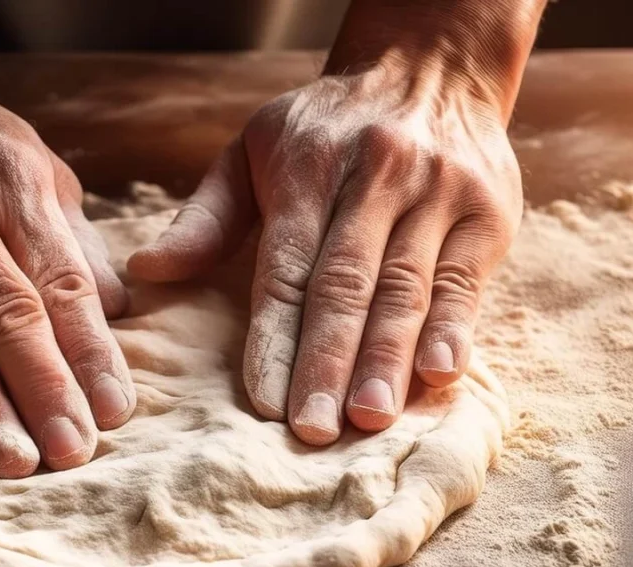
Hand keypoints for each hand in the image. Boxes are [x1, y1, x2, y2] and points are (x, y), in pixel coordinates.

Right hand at [0, 3, 134, 476]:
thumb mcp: (33, 170)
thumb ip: (72, 242)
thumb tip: (119, 311)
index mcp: (14, 184)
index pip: (61, 281)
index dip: (90, 351)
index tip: (113, 412)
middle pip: (5, 310)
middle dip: (43, 388)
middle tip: (71, 453)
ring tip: (13, 460)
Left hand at [129, 26, 527, 444]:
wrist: (431, 67)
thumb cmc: (325, 129)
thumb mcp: (252, 151)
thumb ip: (205, 217)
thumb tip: (146, 271)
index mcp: (307, 167)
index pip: (286, 268)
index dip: (274, 337)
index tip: (262, 400)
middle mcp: (374, 176)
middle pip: (346, 285)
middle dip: (327, 363)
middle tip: (313, 431)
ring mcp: (437, 192)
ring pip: (406, 288)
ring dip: (386, 360)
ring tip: (369, 420)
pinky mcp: (486, 212)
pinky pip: (466, 279)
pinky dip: (454, 329)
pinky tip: (437, 376)